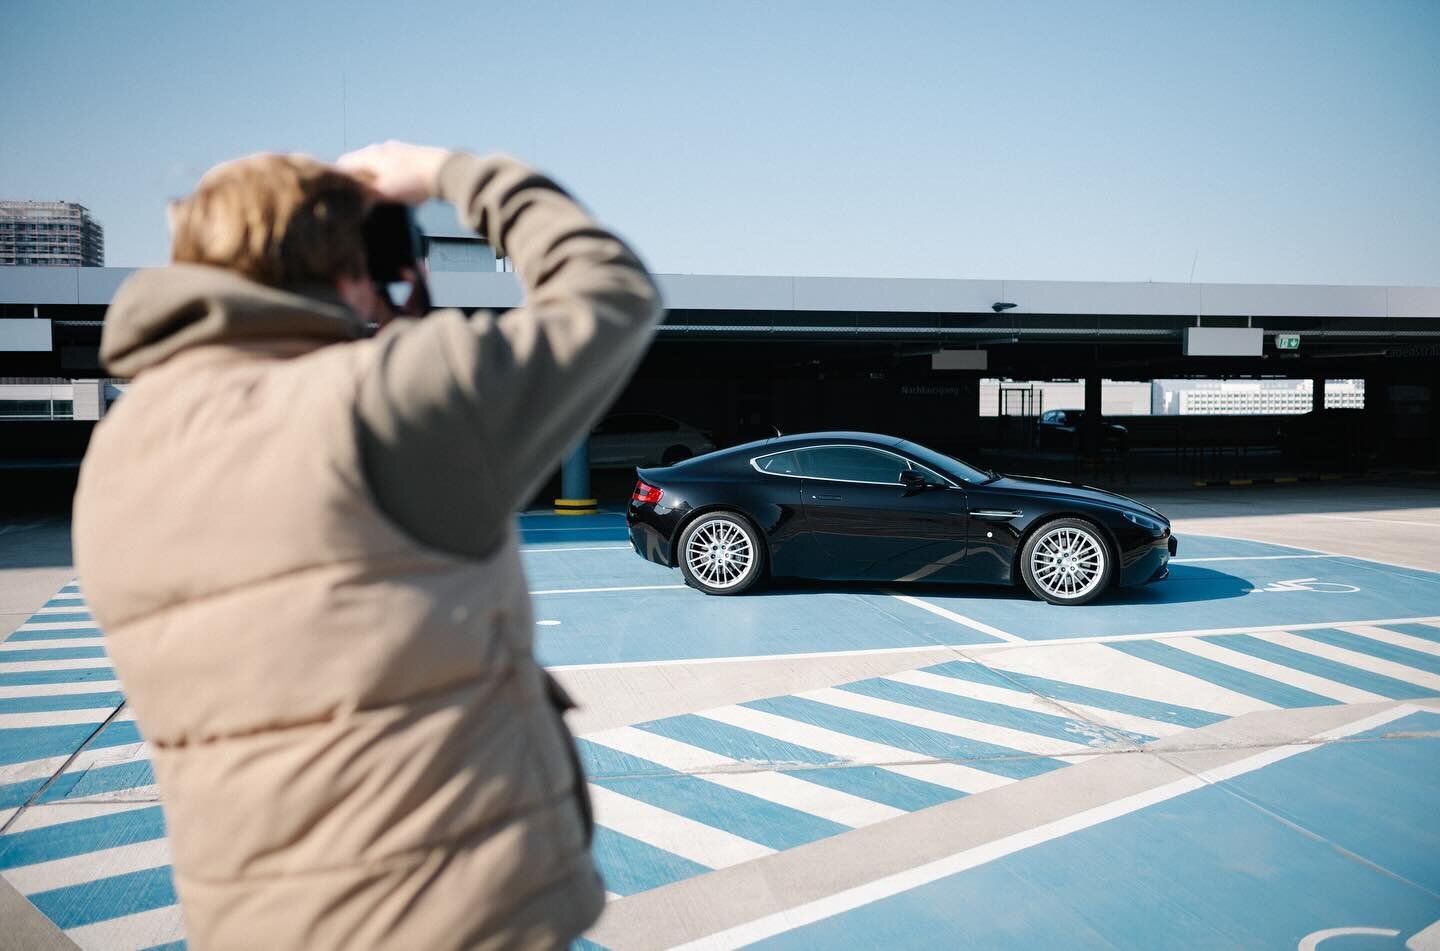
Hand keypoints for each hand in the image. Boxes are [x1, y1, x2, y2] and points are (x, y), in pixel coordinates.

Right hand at [337, 140, 451, 204]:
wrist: (445, 171)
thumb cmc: (413, 181)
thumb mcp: (384, 192)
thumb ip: (365, 196)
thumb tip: (353, 201)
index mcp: (370, 155)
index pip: (344, 164)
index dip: (340, 179)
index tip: (340, 193)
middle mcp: (381, 148)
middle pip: (361, 164)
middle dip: (359, 181)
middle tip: (360, 198)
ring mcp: (397, 150)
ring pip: (378, 165)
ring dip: (375, 179)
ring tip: (381, 196)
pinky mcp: (411, 155)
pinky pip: (393, 166)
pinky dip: (390, 177)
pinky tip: (400, 190)